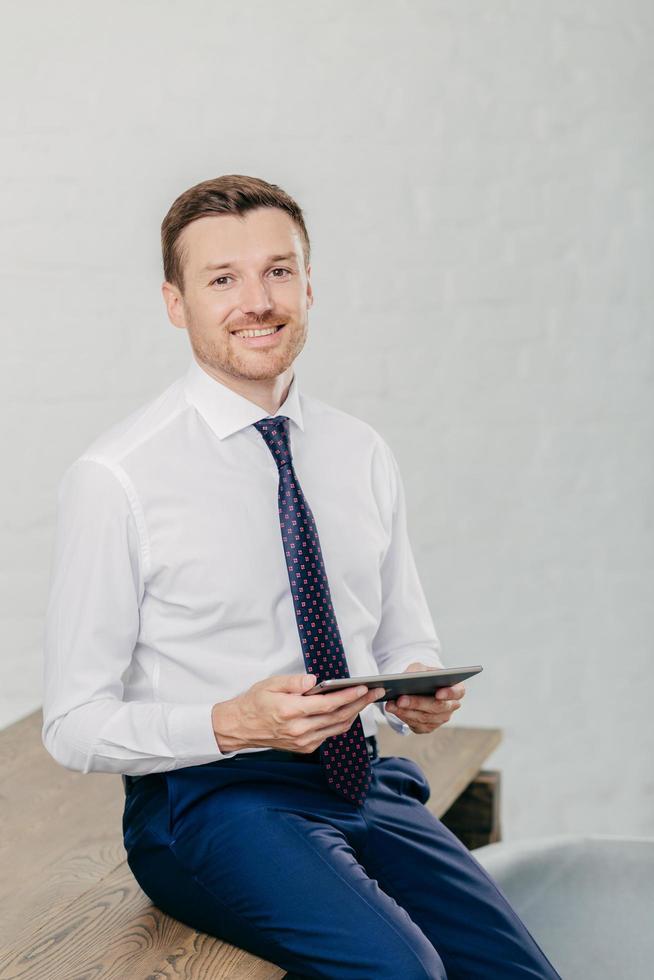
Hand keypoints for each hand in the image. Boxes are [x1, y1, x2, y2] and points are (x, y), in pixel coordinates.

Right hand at [212, 673, 384, 753]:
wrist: (240, 728)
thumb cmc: (255, 703)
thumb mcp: (270, 684)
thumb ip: (294, 682)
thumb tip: (314, 680)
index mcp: (291, 712)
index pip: (328, 704)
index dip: (349, 696)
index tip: (364, 687)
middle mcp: (300, 730)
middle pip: (338, 717)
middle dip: (360, 704)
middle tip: (375, 693)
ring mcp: (303, 742)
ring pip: (337, 728)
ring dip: (354, 714)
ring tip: (366, 700)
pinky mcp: (305, 747)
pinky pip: (329, 734)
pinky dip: (341, 722)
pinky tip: (348, 711)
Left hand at [385, 661, 464, 733]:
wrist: (416, 688)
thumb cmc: (422, 676)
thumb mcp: (421, 668)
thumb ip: (418, 671)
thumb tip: (409, 678)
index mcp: (456, 689)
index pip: (458, 692)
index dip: (449, 693)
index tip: (438, 693)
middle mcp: (450, 706)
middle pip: (437, 707)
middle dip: (417, 703)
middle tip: (401, 699)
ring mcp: (440, 719)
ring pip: (424, 718)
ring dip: (406, 711)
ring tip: (391, 704)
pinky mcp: (427, 727)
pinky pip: (416, 725)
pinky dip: (403, 717)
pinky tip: (393, 709)